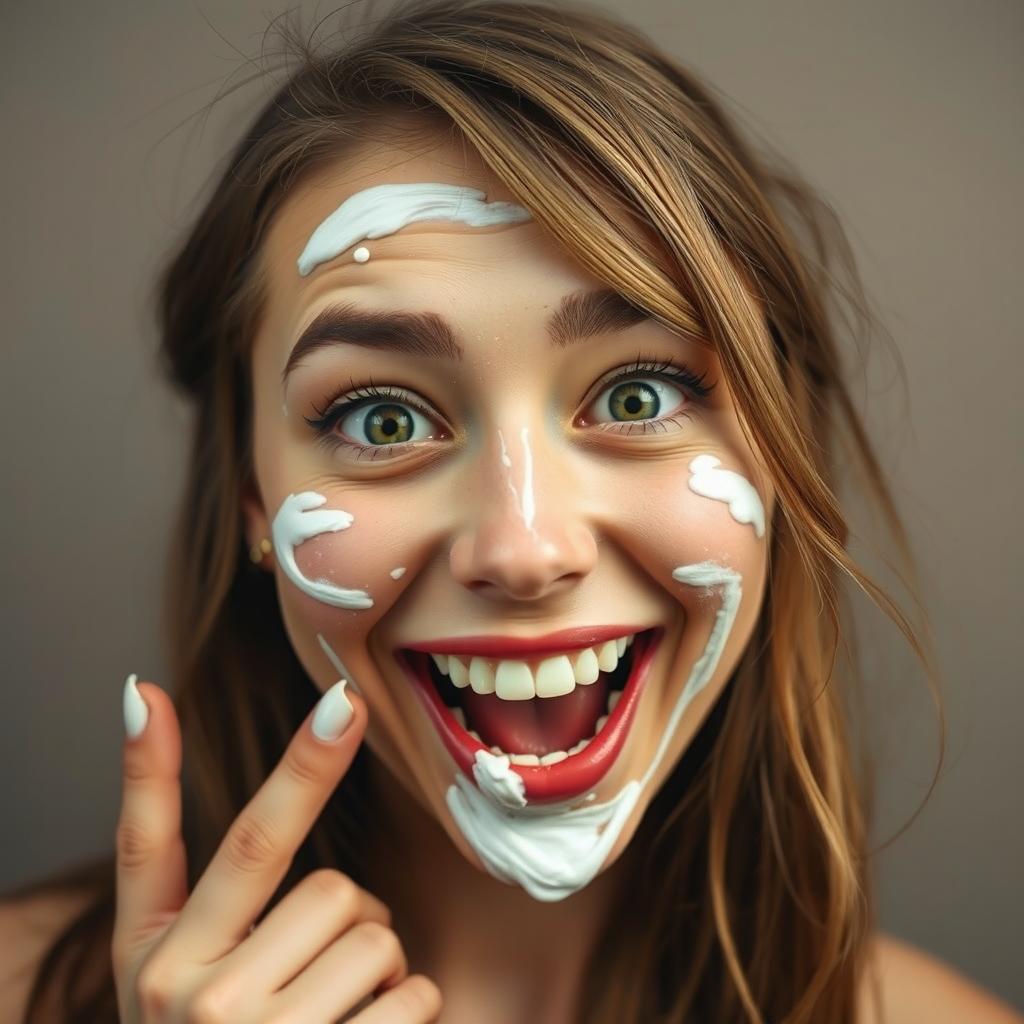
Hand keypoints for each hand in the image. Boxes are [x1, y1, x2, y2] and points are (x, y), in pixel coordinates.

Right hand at [112, 675, 441, 1021]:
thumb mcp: (166, 968)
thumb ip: (172, 858)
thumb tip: (143, 694)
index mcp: (149, 957)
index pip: (160, 838)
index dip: (186, 761)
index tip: (329, 694)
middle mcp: (183, 999)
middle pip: (334, 889)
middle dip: (351, 919)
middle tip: (316, 973)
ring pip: (379, 938)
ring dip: (377, 975)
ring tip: (328, 1022)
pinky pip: (413, 997)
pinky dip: (406, 1015)